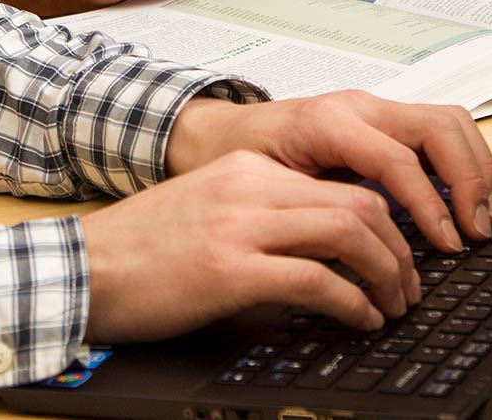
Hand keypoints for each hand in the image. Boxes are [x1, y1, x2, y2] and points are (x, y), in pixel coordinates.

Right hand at [82, 90, 491, 343]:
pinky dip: (352, 303)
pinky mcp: (231, 270)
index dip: (385, 223)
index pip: (342, 183)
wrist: (83, 268)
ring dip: (386, 274)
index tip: (397, 256)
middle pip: (360, 203)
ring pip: (350, 233)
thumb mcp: (209, 212)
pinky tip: (360, 320)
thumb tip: (320, 251)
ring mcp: (241, 227)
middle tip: (408, 286)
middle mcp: (250, 187)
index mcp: (247, 170)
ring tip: (392, 305)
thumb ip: (260, 217)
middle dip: (399, 249)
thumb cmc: (140, 252)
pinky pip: (317, 281)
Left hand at [165, 92, 491, 247]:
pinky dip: (465, 163)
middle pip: (439, 127)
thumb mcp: (265, 188)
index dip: (429, 204)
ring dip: (477, 169)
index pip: (397, 159)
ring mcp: (376, 109)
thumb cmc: (238, 161)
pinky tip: (469, 201)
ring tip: (485, 218)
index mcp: (328, 121)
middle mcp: (359, 106)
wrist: (217, 134)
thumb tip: (359, 251)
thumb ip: (312, 211)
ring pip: (449, 122)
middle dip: (469, 179)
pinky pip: (440, 131)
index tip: (448, 244)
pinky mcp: (385, 121)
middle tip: (479, 231)